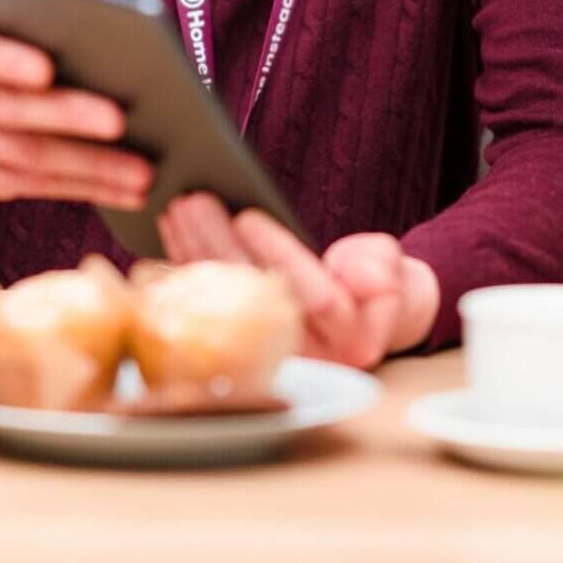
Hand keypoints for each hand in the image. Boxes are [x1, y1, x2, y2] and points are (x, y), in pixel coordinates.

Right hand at [0, 12, 152, 211]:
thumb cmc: (3, 57)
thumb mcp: (3, 41)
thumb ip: (34, 36)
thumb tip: (112, 48)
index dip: (7, 62)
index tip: (44, 71)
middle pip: (12, 109)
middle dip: (68, 117)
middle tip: (118, 121)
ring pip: (30, 157)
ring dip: (92, 167)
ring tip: (143, 172)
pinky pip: (35, 186)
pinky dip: (86, 188)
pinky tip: (126, 192)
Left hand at [159, 192, 439, 368]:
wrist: (365, 320)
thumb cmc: (379, 286)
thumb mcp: (392, 269)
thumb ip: (380, 268)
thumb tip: (356, 273)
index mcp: (352, 342)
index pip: (314, 297)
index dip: (278, 254)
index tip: (248, 216)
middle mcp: (307, 361)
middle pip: (254, 301)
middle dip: (220, 247)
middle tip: (195, 202)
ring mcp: (270, 361)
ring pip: (223, 307)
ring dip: (195, 255)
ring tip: (177, 209)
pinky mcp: (240, 351)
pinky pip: (207, 313)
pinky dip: (187, 272)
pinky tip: (171, 240)